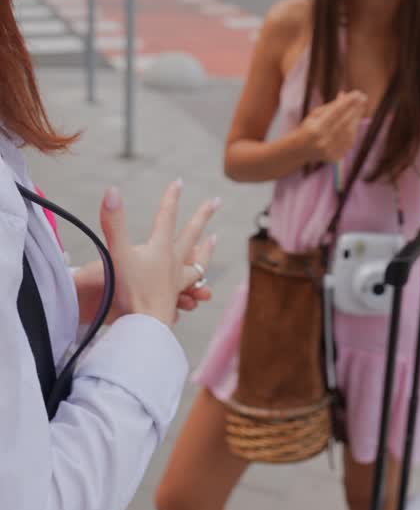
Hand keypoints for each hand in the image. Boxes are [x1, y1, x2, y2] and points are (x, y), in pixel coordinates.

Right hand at [98, 180, 219, 327]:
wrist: (144, 329)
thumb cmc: (132, 292)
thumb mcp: (118, 254)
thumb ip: (114, 224)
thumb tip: (112, 190)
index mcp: (161, 249)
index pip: (167, 217)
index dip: (171, 198)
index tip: (179, 181)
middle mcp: (173, 264)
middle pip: (192, 235)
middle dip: (203, 216)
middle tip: (216, 201)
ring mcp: (176, 283)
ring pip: (197, 264)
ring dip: (205, 250)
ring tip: (213, 239)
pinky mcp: (173, 301)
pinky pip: (189, 288)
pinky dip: (195, 282)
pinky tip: (196, 285)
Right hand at [301, 90, 367, 163]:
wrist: (300, 150)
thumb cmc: (307, 127)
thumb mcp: (315, 114)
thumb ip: (331, 106)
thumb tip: (345, 95)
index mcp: (316, 129)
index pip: (336, 112)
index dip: (348, 102)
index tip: (357, 93)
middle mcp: (324, 141)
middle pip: (345, 122)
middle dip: (355, 109)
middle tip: (363, 98)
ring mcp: (330, 150)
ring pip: (349, 133)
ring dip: (357, 119)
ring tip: (360, 108)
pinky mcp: (335, 157)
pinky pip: (349, 142)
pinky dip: (354, 131)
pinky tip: (356, 121)